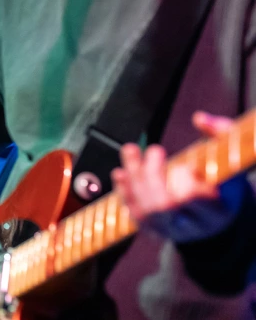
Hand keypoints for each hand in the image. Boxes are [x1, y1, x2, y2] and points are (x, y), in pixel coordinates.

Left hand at [112, 111, 240, 242]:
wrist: (216, 219)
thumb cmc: (224, 185)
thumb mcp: (229, 163)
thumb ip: (221, 137)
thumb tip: (199, 118)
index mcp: (216, 212)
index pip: (196, 199)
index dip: (188, 181)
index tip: (188, 166)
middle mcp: (192, 227)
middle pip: (165, 205)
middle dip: (153, 174)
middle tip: (156, 150)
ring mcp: (169, 230)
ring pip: (145, 209)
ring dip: (133, 177)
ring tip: (130, 150)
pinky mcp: (152, 230)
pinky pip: (133, 214)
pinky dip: (124, 191)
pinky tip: (120, 172)